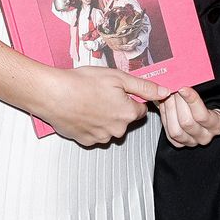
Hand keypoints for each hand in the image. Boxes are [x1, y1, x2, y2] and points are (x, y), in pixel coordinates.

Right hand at [39, 66, 169, 146]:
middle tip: (103, 93)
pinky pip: (95, 133)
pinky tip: (83, 110)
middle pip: (125, 120)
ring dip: (105, 116)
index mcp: (127, 114)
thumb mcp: (119, 78)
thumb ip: (144, 87)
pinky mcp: (85, 141)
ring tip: (91, 100)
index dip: (132, 99)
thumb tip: (165, 91)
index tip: (121, 92)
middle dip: (118, 108)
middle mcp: (116, 130)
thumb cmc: (83, 83)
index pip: (141, 110)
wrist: (54, 94)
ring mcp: (100, 138)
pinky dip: (91, 124)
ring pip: (110, 127)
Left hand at [159, 87, 219, 147]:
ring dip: (169, 110)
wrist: (203, 112)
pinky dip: (165, 118)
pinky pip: (169, 134)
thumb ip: (201, 89)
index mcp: (217, 124)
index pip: (202, 115)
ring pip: (176, 130)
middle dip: (177, 103)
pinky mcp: (180, 144)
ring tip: (167, 95)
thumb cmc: (210, 100)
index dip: (191, 100)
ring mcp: (192, 142)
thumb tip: (188, 78)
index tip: (183, 88)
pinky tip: (165, 105)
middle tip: (172, 88)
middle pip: (186, 122)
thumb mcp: (211, 94)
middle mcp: (205, 136)